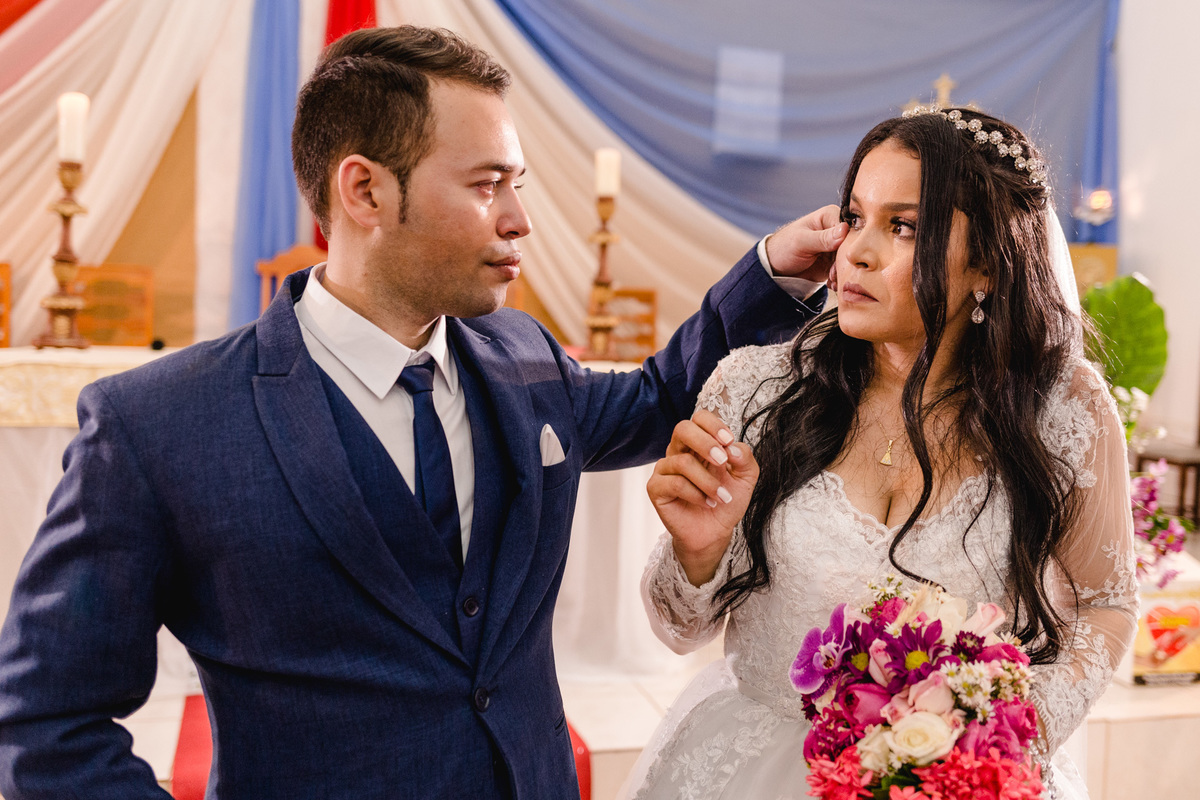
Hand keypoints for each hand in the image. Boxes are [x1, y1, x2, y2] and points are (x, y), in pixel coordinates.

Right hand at [647, 409, 759, 586]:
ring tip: (721, 497)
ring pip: (682, 462)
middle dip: (705, 443)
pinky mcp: (656, 488)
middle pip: (682, 429)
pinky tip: (706, 503)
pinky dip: (695, 494)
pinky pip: (674, 483)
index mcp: (699, 443)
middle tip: (723, 461)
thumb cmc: (726, 500)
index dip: (713, 425)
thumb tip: (733, 447)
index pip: (699, 418)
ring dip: (708, 481)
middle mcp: (679, 451)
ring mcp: (665, 469)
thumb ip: (745, 458)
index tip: (728, 440)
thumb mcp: (745, 478)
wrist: (715, 531)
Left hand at [764, 204, 847, 283]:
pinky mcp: (834, 261)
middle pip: (852, 244)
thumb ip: (822, 237)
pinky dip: (839, 277)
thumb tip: (844, 230)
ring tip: (831, 279)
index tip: (842, 257)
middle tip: (834, 273)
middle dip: (845, 260)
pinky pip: (843, 269)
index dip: (849, 243)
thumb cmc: (784, 247)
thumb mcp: (801, 242)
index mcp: (830, 216)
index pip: (850, 227)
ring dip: (842, 271)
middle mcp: (836, 229)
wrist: (776, 266)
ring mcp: (836, 246)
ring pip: (849, 259)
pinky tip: (831, 283)